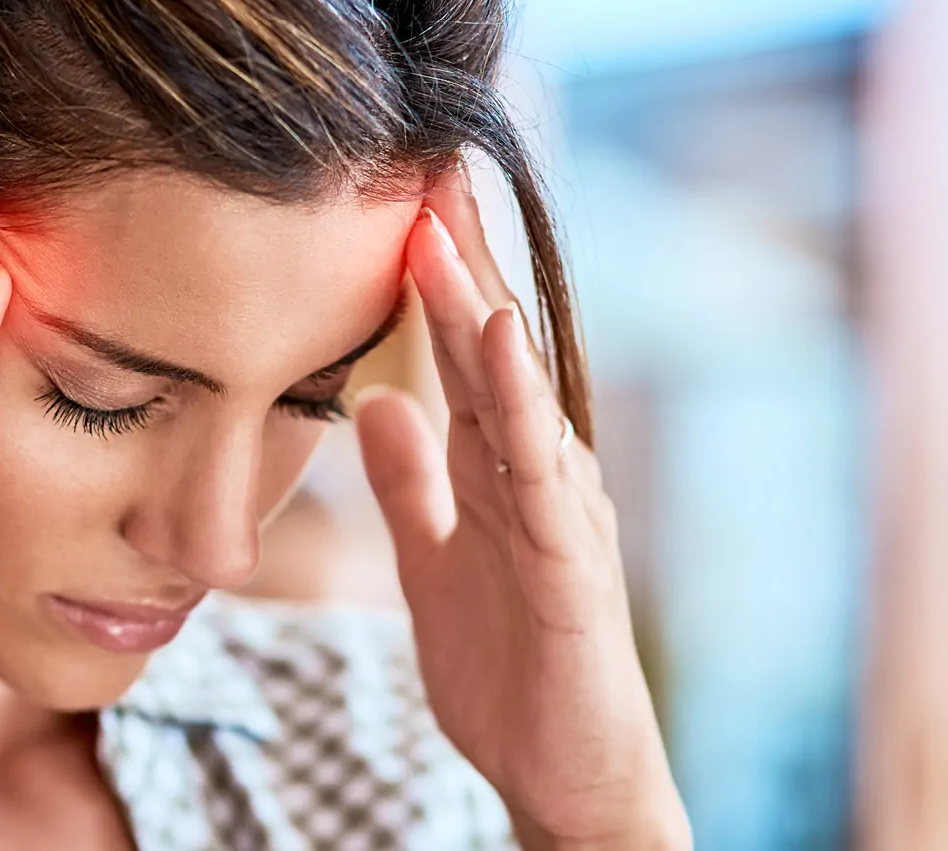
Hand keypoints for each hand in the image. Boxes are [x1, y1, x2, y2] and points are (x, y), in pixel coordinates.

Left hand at [356, 173, 689, 849]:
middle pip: (494, 355)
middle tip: (422, 173)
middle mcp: (540, 477)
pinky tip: (498, 345)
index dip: (432, 285)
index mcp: (503, 472)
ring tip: (447, 235)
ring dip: (482, 313)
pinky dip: (521, 405)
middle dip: (460, 266)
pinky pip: (543, 473)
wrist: (565, 775)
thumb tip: (374, 403)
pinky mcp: (572, 567)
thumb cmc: (511, 666)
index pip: (463, 359)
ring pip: (517, 396)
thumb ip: (412, 485)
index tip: (395, 205)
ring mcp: (563, 517)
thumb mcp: (436, 561)